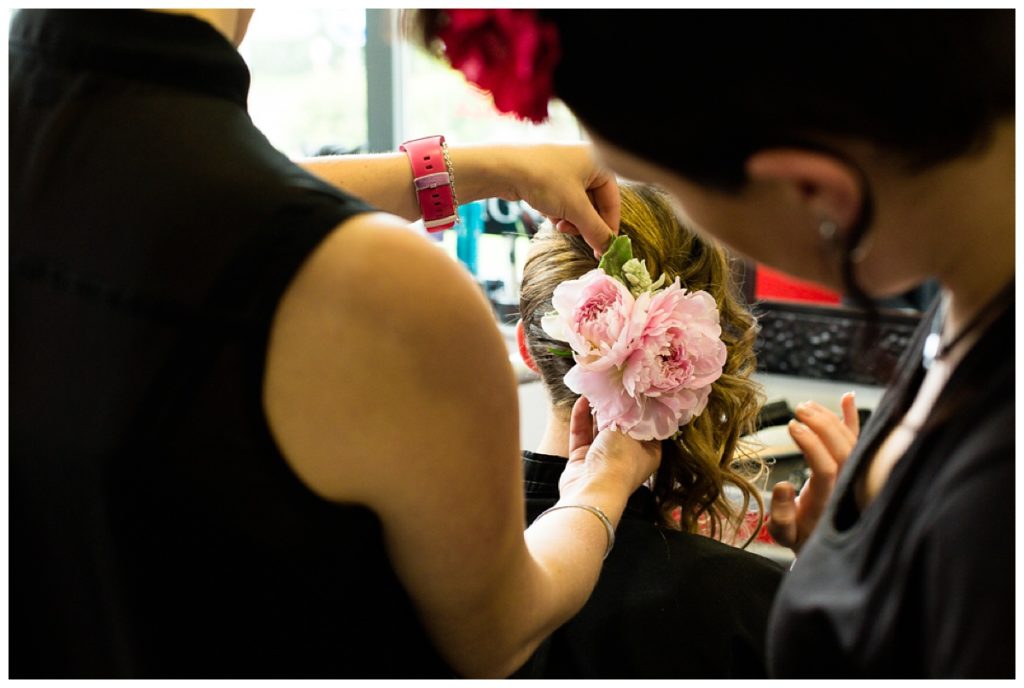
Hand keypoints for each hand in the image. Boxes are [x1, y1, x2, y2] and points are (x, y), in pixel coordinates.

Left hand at [506, 144, 619, 257]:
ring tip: (559, 223)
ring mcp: (566, 170)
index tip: (603, 248)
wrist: (504, 169)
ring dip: (570, 220)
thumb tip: (609, 249)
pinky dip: (558, 212)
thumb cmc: (546, 181)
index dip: (608, 226)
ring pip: (578, 206)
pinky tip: (547, 214)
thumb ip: (596, 230)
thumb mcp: (575, 209)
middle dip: (583, 223)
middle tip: (575, 235)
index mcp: (599, 163)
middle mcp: (585, 163)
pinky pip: (563, 202)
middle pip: (595, 205)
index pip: (613, 201)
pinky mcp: (550, 178)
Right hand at [558, 396, 660, 501]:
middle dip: (615, 408)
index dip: (641, 408)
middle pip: (621, 427)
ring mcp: (603, 459)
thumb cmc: (619, 461)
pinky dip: (581, 418)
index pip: (646, 426)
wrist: (593, 489)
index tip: (635, 390)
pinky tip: (581, 401)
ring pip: (599, 430)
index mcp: (648, 453)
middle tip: (611, 387)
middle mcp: (627, 457)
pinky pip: (582, 435)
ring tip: (595, 390)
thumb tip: (624, 397)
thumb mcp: (628, 428)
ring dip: (596, 411)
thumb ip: (624, 411)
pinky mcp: (582, 460)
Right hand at [767, 393, 859, 553]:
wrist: (828, 543)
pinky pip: (858, 441)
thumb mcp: (783, 532)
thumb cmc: (801, 536)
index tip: (791, 426)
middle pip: (842, 450)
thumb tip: (783, 484)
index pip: (826, 467)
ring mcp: (853, 475)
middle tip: (799, 410)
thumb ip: (781, 513)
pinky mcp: (854, 466)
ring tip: (807, 405)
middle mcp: (846, 486)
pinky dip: (853, 419)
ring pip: (851, 442)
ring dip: (831, 419)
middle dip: (821, 426)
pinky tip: (846, 398)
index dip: (810, 445)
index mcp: (828, 501)